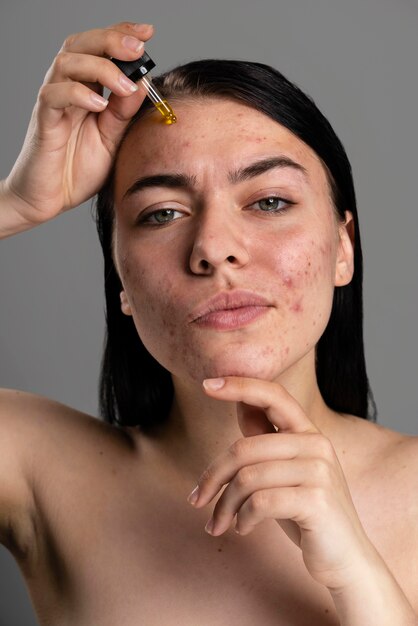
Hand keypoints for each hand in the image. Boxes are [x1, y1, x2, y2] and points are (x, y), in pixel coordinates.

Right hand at [4, 22, 152, 226]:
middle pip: (81, 45)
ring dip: (100, 68)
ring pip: (66, 63)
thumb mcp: (112, 141)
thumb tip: (144, 83)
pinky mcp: (43, 122)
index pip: (100, 50)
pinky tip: (98, 105)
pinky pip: (53, 96)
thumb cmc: (76, 171)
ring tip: (125, 85)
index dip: (121, 35)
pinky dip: (77, 94)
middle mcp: (67, 90)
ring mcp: (53, 104)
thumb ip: (124, 114)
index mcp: (86, 90)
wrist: (48, 200)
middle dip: (111, 40)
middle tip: (138, 48)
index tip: (147, 32)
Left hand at [188, 376, 374, 591]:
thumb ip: (267, 440)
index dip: (239, 385)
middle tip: (196, 501)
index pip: (273, 395)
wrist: (347, 559)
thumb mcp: (284, 472)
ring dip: (224, 506)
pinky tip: (242, 529)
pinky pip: (260, 502)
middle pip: (244, 448)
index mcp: (308, 432)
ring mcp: (319, 471)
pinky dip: (242, 518)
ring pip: (247, 478)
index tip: (207, 384)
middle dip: (212, 477)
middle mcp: (317, 444)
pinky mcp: (317, 500)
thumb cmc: (307, 514)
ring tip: (218, 524)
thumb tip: (240, 403)